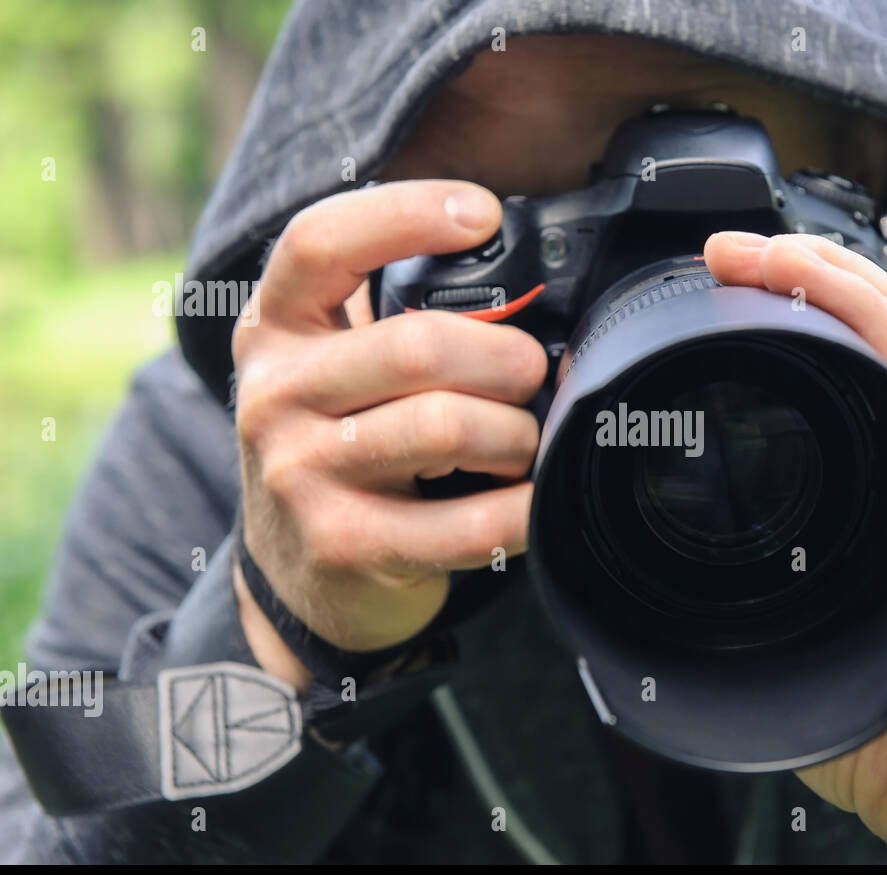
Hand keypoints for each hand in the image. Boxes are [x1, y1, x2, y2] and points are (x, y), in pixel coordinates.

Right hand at [230, 180, 546, 690]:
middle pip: (419, 346)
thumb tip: (524, 279)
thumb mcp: (336, 368)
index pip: (320, 243)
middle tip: (534, 375)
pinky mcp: (345, 545)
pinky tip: (530, 498)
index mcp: (274, 329)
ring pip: (447, 426)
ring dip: (517, 434)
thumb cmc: (343, 445)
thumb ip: (395, 316)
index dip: (407, 214)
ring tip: (522, 443)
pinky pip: (471, 523)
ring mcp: (301, 474)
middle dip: (507, 358)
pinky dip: (522, 507)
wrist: (300, 572)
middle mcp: (274, 394)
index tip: (484, 215)